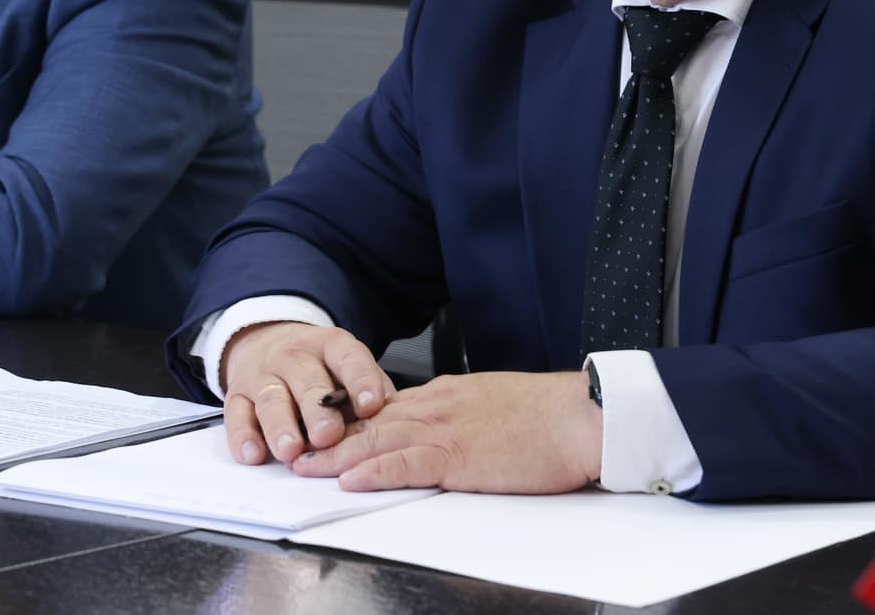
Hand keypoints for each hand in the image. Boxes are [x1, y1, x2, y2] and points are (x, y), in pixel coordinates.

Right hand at [220, 322, 394, 467]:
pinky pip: (237, 416)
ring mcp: (264, 375)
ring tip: (291, 450)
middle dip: (318, 411)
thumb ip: (371, 391)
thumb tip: (398, 422)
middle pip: (307, 382)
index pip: (348, 358)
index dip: (360, 380)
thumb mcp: (348, 367)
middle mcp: (295, 357)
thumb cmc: (318, 366)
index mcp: (331, 346)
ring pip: (272, 400)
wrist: (265, 340)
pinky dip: (243, 437)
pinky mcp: (237, 395)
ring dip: (281, 427)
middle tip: (328, 435)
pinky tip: (253, 454)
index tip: (372, 404)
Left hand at [289, 371, 602, 492]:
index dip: (349, 419)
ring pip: (378, 440)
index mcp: (448, 395)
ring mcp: (447, 430)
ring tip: (303, 466)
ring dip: (337, 455)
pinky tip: (350, 478)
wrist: (582, 414)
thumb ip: (465, 415)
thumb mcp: (496, 404)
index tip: (321, 428)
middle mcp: (438, 406)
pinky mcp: (461, 457)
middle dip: (328, 436)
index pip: (387, 407)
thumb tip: (448, 429)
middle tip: (293, 448)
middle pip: (371, 422)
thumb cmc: (549, 415)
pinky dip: (375, 471)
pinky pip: (408, 463)